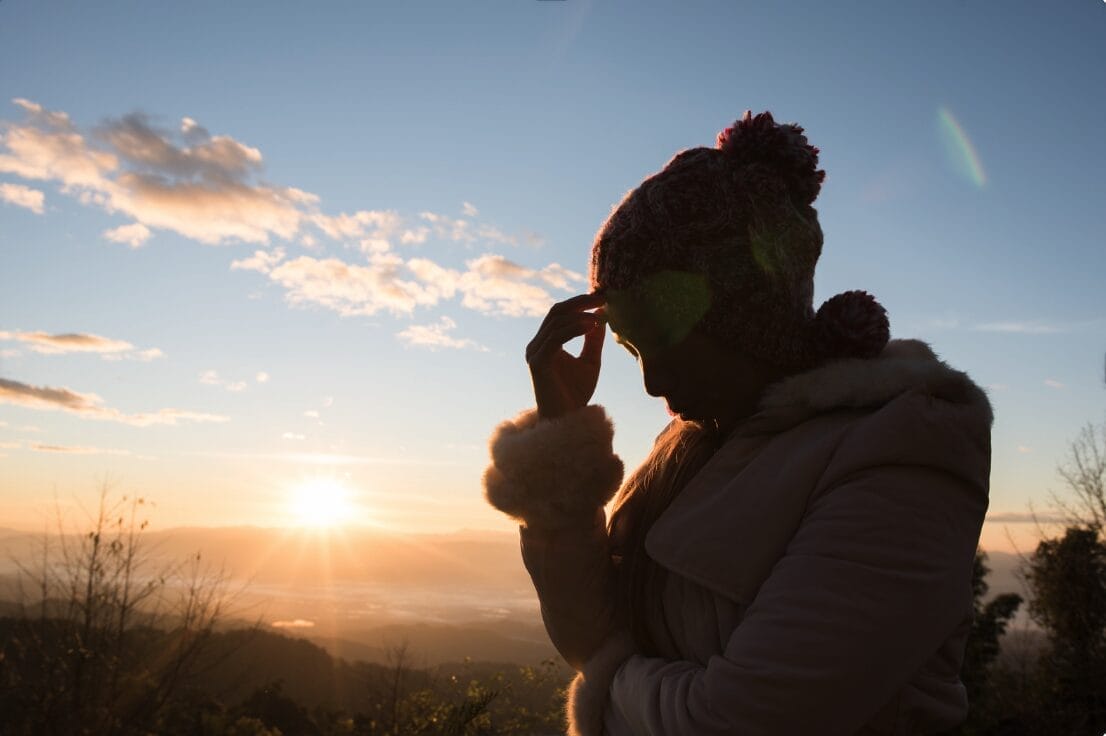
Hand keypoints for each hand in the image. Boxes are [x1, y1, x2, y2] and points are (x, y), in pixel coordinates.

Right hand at [526, 292, 606, 419]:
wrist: (567, 421)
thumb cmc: (576, 395)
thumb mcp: (590, 361)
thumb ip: (593, 340)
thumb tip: (601, 314)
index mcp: (545, 343)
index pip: (559, 313)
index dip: (579, 302)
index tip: (601, 297)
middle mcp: (536, 345)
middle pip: (556, 312)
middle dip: (579, 302)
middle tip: (602, 297)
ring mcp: (534, 353)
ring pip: (556, 322)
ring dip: (580, 315)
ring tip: (600, 316)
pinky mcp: (537, 363)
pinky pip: (555, 338)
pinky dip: (574, 329)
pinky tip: (591, 326)